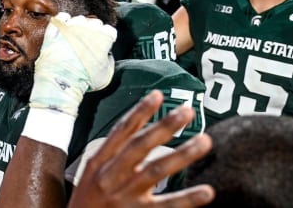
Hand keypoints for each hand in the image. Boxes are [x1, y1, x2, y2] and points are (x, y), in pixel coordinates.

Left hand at [31, 13, 116, 116]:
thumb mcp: (105, 74)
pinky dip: (63, 20)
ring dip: (79, 25)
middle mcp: (89, 28)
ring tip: (76, 36)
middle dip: (93, 31)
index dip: (107, 37)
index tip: (104, 44)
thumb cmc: (86, 78)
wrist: (63, 79)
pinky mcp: (56, 29)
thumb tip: (106, 56)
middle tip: (89, 42)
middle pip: (95, 23)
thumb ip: (108, 61)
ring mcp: (72, 27)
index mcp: (104, 38)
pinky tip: (64, 25)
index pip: (110, 31)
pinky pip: (61, 18)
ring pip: (79, 19)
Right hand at [68, 90, 213, 207]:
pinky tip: (207, 192)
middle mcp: (110, 177)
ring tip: (205, 141)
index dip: (139, 112)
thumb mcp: (88, 178)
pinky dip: (187, 199)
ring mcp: (124, 196)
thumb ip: (110, 159)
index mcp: (97, 164)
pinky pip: (166, 206)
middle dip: (164, 126)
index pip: (121, 132)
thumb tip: (136, 136)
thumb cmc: (85, 205)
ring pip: (156, 170)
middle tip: (187, 111)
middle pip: (140, 146)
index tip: (158, 95)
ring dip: (182, 154)